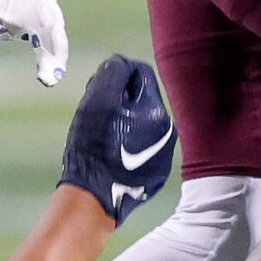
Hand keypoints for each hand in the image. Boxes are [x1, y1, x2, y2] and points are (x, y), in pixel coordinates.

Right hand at [57, 55, 175, 226]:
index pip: (140, 73)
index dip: (115, 75)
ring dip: (123, 121)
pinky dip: (127, 143)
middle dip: (118, 99)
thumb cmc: (92, 147)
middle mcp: (167, 131)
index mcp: (156, 111)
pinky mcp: (155, 174)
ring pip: (142, 123)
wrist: (94, 198)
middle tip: (96, 114)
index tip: (96, 90)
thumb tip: (120, 62)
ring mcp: (163, 155)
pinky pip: (142, 147)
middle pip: (141, 98)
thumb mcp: (96, 100)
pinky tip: (110, 155)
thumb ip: (111, 72)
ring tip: (101, 137)